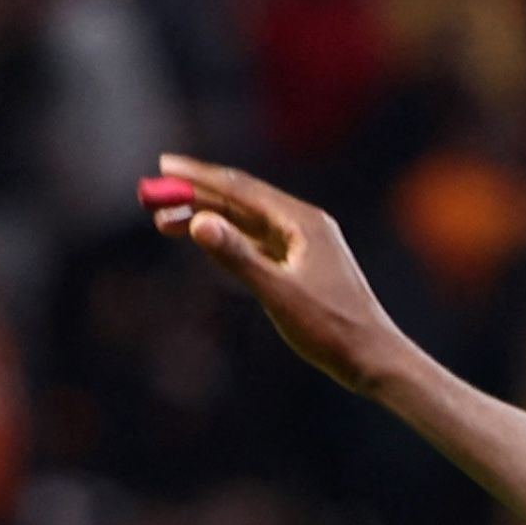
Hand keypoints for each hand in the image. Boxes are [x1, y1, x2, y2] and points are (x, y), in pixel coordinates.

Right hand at [147, 154, 413, 393]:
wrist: (373, 358)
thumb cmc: (331, 328)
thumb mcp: (277, 293)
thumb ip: (237, 256)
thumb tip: (198, 221)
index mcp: (304, 222)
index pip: (242, 190)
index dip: (199, 178)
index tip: (163, 166)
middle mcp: (305, 225)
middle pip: (242, 201)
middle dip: (197, 196)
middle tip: (152, 194)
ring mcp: (305, 245)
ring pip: (246, 223)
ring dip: (208, 219)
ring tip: (163, 221)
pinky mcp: (302, 266)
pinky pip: (257, 242)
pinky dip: (229, 240)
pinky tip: (205, 239)